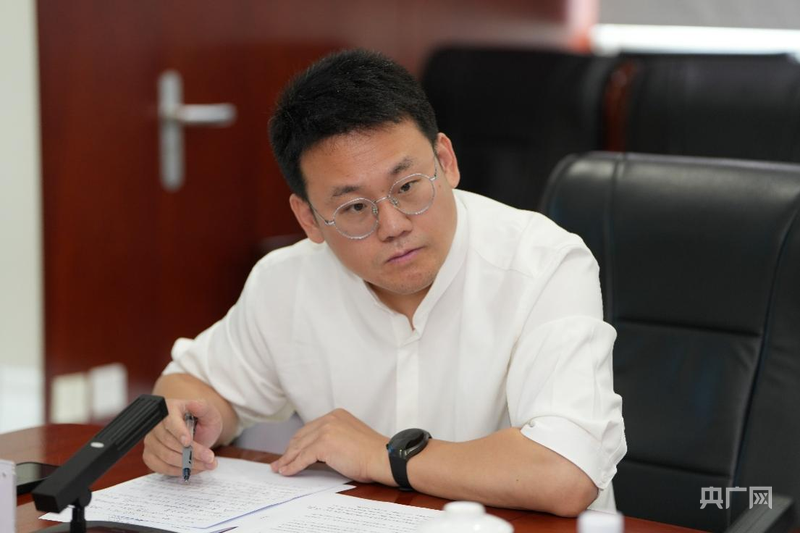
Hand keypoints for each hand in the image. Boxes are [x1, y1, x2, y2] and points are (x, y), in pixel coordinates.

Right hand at [142, 398, 221, 475]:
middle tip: (210, 458)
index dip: (179, 432)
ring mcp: (151, 441)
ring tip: (207, 465)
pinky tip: (193, 469)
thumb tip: (193, 404)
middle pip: (169, 442)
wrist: (199, 433)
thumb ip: (203, 408)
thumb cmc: (202, 421)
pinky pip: (161, 467)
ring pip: (166, 457)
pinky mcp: (150, 456)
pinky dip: (178, 471)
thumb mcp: (209, 412)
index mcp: (169, 409)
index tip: (188, 442)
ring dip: (188, 464)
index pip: (170, 421)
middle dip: (192, 453)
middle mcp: (155, 425)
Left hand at [271, 408, 391, 483]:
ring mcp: (326, 430)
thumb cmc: (372, 453)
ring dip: (287, 459)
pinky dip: (292, 466)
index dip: (299, 441)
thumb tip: (316, 453)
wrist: (382, 457)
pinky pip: (302, 457)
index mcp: (336, 415)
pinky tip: (286, 471)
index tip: (291, 450)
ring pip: (299, 447)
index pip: (310, 428)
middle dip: (289, 450)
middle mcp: (330, 418)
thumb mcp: (350, 437)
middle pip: (302, 436)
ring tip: (279, 468)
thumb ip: (334, 439)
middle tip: (280, 461)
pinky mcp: (323, 444)